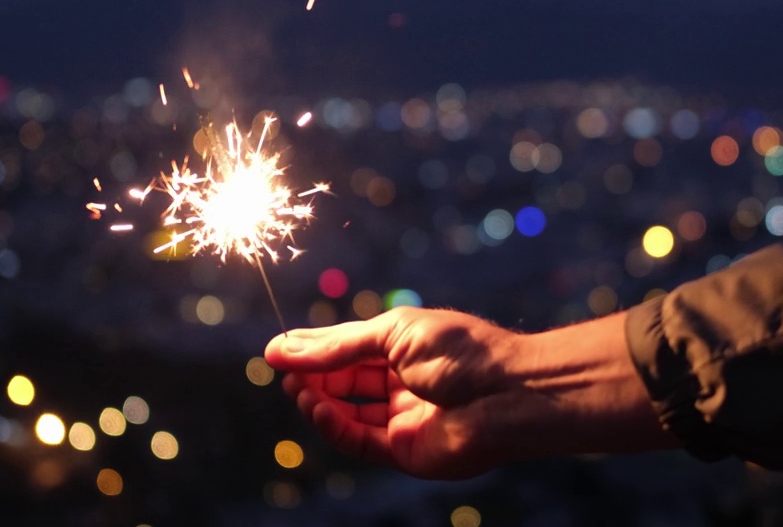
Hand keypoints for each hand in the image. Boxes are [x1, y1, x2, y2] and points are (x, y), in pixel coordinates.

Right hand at [265, 307, 674, 479]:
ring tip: (296, 387)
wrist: (507, 392)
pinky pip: (358, 440)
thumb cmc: (462, 351)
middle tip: (281, 368)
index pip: (349, 350)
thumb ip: (339, 345)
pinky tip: (317, 406)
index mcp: (405, 348)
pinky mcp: (404, 450)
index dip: (313, 350)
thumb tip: (285, 347)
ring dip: (317, 400)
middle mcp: (403, 383)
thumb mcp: (393, 333)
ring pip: (346, 414)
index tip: (276, 348)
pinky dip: (333, 424)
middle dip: (311, 374)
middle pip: (344, 381)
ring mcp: (403, 418)